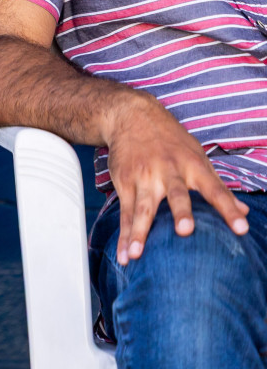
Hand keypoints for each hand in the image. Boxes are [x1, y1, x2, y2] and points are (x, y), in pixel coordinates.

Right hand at [102, 92, 249, 263]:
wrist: (131, 116)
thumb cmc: (170, 140)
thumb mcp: (198, 156)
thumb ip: (218, 186)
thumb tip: (245, 212)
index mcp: (192, 165)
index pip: (215, 190)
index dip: (228, 209)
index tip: (242, 228)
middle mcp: (168, 171)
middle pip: (175, 194)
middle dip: (180, 212)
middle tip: (184, 231)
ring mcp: (143, 177)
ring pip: (142, 208)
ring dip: (140, 232)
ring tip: (137, 254)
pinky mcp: (124, 183)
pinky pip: (125, 213)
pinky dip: (124, 235)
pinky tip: (125, 254)